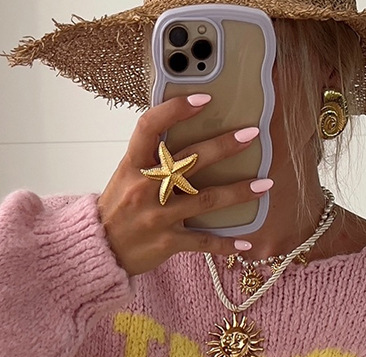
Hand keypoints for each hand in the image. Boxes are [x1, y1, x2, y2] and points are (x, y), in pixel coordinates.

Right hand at [98, 94, 268, 276]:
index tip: (204, 98)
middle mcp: (146, 187)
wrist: (100, 250)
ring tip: (265, 184)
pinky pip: (202, 242)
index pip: (150, 127)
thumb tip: (183, 131)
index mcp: (133, 165)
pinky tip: (246, 243)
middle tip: (251, 135)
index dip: (175, 109)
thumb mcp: (126, 175)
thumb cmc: (118, 209)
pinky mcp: (167, 242)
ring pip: (205, 200)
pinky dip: (225, 244)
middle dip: (223, 146)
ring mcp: (157, 216)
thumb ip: (151, 158)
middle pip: (189, 160)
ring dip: (238, 192)